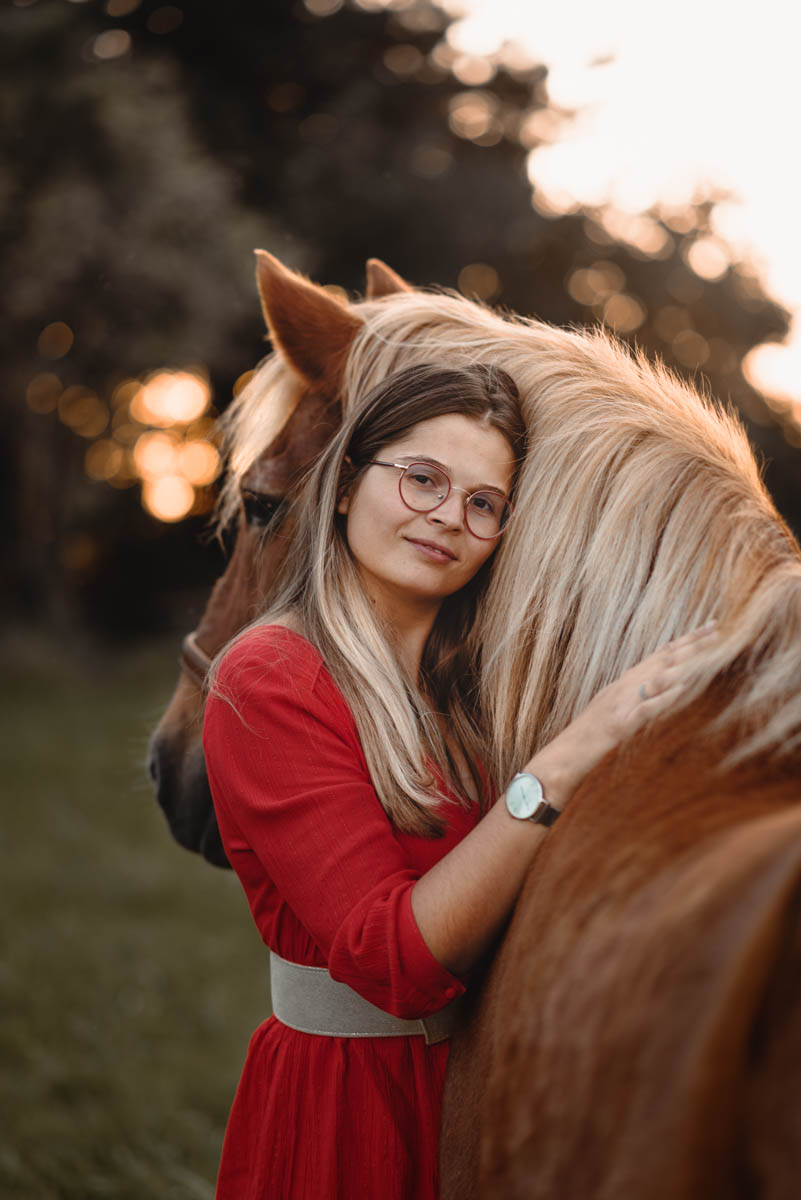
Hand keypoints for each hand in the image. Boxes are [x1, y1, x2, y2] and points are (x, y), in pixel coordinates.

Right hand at [520, 622, 718, 808]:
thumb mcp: (617, 706)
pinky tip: (680, 688)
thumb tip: (665, 681)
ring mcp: (622, 703)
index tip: (708, 627)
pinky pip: (645, 709)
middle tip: (716, 627)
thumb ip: (639, 691)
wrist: (566, 754)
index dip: (685, 641)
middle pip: (662, 661)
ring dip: (682, 663)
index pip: (660, 656)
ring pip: (656, 678)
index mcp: (626, 682)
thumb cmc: (592, 734)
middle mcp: (625, 686)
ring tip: (706, 649)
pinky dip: (663, 697)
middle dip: (691, 644)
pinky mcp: (620, 724)